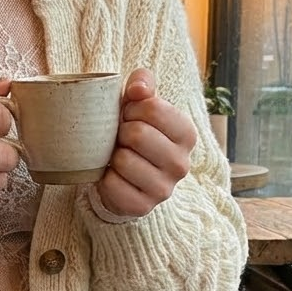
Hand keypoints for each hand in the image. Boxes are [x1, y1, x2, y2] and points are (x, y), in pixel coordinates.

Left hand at [95, 69, 196, 217]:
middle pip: (137, 134)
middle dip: (120, 132)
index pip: (152, 108)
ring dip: (112, 156)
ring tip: (118, 157)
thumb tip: (138, 89)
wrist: (126, 177)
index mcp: (186, 134)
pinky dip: (105, 178)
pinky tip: (113, 176)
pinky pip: (112, 185)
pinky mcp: (142, 207)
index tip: (128, 117)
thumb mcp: (139, 104)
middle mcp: (182, 164)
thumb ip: (142, 84)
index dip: (130, 109)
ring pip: (123, 161)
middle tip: (120, 138)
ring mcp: (164, 189)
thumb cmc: (134, 133)